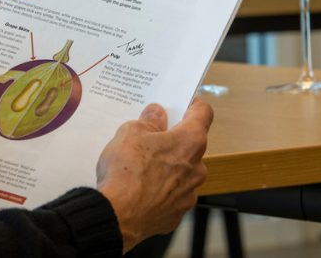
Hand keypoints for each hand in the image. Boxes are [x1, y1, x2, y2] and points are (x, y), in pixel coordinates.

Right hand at [96, 99, 212, 252]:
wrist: (117, 216)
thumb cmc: (126, 171)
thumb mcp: (131, 131)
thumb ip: (149, 120)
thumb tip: (157, 115)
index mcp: (190, 142)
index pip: (204, 114)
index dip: (193, 105)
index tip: (183, 104)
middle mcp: (197, 168)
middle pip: (191, 145)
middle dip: (173, 139)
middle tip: (150, 137)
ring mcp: (189, 194)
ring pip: (182, 172)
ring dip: (167, 166)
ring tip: (140, 167)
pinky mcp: (177, 214)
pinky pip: (171, 195)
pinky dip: (160, 190)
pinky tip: (140, 189)